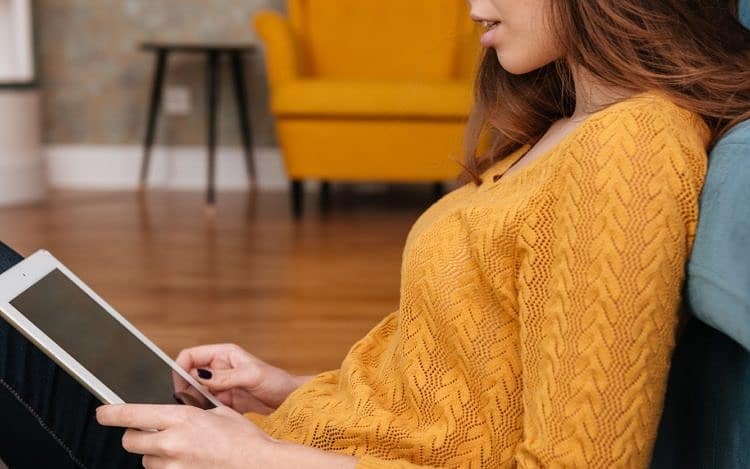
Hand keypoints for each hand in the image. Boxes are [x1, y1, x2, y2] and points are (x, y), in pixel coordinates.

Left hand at [96, 404, 357, 468]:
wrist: (259, 464)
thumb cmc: (244, 438)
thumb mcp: (218, 412)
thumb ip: (191, 410)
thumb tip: (174, 407)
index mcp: (181, 418)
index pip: (132, 415)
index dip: (111, 413)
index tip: (101, 412)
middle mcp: (172, 443)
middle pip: (131, 441)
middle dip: (136, 436)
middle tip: (149, 434)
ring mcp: (174, 466)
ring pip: (145, 461)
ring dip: (153, 455)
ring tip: (178, 450)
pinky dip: (167, 468)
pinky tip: (185, 462)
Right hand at [175, 343, 310, 413]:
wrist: (290, 401)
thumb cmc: (277, 381)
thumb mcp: (252, 375)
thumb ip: (226, 376)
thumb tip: (200, 376)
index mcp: (223, 354)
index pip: (191, 356)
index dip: (181, 368)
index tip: (181, 385)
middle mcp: (219, 368)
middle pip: (189, 375)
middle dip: (187, 388)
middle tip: (192, 402)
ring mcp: (220, 385)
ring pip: (195, 392)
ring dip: (195, 401)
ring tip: (204, 409)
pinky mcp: (224, 402)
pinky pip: (206, 406)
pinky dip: (204, 411)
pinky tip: (211, 416)